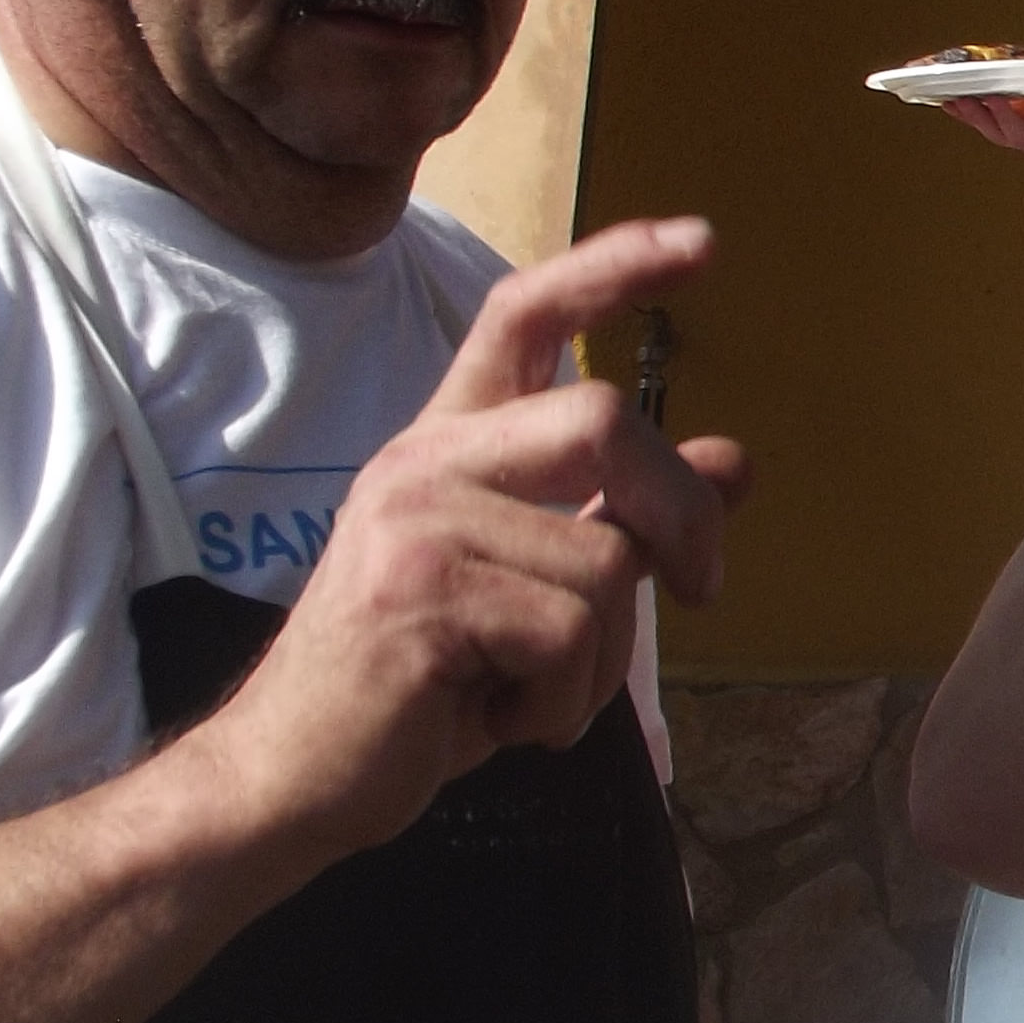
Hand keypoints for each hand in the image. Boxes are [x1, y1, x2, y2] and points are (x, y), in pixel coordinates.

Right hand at [187, 219, 751, 862]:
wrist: (289, 780)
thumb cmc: (420, 689)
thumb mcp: (534, 589)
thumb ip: (621, 518)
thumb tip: (734, 459)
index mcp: (446, 445)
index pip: (524, 312)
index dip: (613, 267)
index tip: (704, 242)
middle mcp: (423, 461)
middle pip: (601, 419)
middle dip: (683, 512)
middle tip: (706, 586)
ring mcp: (413, 520)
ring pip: (604, 560)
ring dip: (601, 662)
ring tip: (528, 693)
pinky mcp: (418, 593)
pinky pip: (569, 636)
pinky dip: (562, 705)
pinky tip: (495, 721)